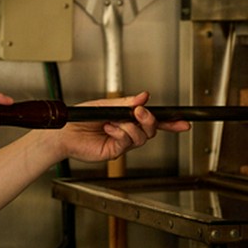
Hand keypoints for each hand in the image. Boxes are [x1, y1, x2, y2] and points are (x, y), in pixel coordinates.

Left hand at [54, 91, 189, 162]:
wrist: (63, 131)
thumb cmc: (80, 118)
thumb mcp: (106, 105)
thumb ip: (126, 102)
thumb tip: (144, 96)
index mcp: (127, 119)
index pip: (153, 121)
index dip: (170, 122)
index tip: (183, 122)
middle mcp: (127, 132)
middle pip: (151, 129)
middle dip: (150, 120)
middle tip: (140, 112)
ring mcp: (121, 143)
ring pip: (141, 137)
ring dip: (130, 126)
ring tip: (115, 121)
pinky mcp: (113, 151)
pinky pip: (126, 142)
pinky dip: (119, 132)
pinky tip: (108, 127)